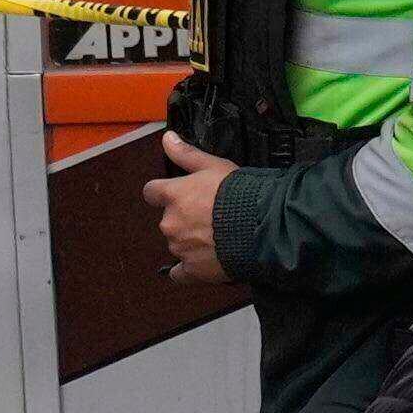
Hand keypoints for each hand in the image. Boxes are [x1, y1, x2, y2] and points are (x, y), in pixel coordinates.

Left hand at [142, 137, 232, 282]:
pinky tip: (202, 264)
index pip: (152, 192)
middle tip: (210, 215)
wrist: (260, 226)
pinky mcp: (193, 270)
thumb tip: (167, 138)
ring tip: (218, 236)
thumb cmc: (238, 194)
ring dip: (191, 240)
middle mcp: (170, 223)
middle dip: (184, 218)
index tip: (177, 194)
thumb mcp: (214, 166)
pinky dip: (188, 269)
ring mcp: (180, 248)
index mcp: (173, 196)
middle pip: (169, 220)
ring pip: (178, 243)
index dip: (163, 193)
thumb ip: (187, 154)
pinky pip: (181, 273)